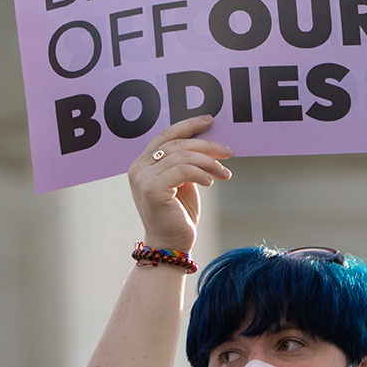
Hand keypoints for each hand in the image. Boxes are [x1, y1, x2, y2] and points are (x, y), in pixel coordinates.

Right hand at [127, 115, 232, 253]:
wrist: (170, 245)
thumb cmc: (178, 215)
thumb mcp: (182, 183)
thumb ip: (185, 163)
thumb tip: (207, 143)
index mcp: (142, 163)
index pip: (166, 135)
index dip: (188, 125)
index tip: (209, 121)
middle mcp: (138, 168)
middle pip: (177, 143)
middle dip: (206, 145)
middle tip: (228, 151)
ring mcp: (143, 178)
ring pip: (183, 156)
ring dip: (209, 163)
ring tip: (224, 173)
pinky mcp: (153, 189)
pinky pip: (184, 171)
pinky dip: (202, 174)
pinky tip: (211, 183)